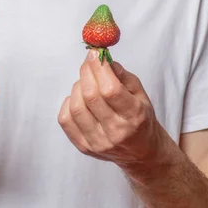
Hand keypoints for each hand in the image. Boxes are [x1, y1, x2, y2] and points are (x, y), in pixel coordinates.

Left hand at [58, 50, 164, 170]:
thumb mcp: (140, 94)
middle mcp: (116, 132)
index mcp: (134, 116)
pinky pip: (65, 120)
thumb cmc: (141, 118)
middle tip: (89, 63)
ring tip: (87, 83)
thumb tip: (102, 59)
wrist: (142, 153)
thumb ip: (122, 75)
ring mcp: (98, 142)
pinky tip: (79, 99)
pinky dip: (69, 103)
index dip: (99, 68)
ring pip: (76, 106)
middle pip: (91, 96)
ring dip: (78, 87)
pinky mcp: (84, 147)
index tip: (95, 53)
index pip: (111, 90)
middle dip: (86, 72)